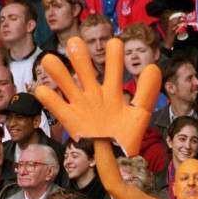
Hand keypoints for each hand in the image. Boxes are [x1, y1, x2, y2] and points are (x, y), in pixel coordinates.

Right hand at [35, 37, 159, 154]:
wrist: (114, 156)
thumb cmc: (127, 135)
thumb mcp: (140, 114)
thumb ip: (146, 92)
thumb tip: (153, 67)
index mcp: (112, 91)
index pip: (113, 68)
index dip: (114, 55)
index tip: (115, 43)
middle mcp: (94, 93)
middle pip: (84, 70)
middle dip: (79, 56)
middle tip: (75, 42)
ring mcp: (80, 104)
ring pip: (66, 83)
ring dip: (57, 71)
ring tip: (49, 59)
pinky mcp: (69, 118)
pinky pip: (56, 106)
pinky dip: (48, 98)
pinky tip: (43, 90)